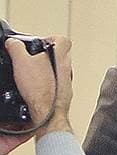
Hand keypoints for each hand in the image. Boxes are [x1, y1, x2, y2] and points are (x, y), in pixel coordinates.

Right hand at [0, 36, 70, 153]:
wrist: (46, 116)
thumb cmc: (40, 91)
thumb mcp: (21, 62)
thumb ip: (16, 48)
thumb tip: (12, 43)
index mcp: (62, 57)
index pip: (63, 40)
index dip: (50, 38)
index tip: (39, 43)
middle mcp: (67, 70)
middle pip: (58, 55)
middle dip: (42, 56)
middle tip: (29, 59)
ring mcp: (65, 83)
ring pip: (55, 71)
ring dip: (42, 71)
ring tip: (27, 75)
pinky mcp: (61, 95)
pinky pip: (52, 85)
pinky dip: (42, 84)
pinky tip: (30, 88)